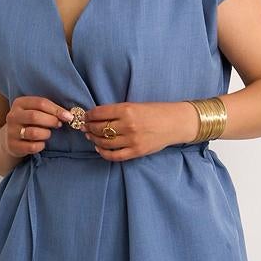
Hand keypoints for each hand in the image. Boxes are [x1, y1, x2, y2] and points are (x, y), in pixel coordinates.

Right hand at [2, 96, 71, 158]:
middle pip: (35, 116)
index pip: (40, 103)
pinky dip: (41, 145)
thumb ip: (49, 110)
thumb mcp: (35, 111)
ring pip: (33, 133)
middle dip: (51, 121)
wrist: (10, 138)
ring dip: (46, 134)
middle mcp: (13, 116)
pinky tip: (41, 143)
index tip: (68, 116)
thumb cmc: (29, 122)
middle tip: (58, 124)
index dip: (56, 109)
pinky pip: (32, 147)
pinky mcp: (12, 145)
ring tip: (48, 134)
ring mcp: (11, 131)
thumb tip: (68, 115)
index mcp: (19, 103)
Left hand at [81, 101, 198, 161]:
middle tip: (85, 127)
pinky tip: (99, 148)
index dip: (89, 115)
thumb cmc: (156, 112)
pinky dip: (103, 152)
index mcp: (127, 110)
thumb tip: (96, 116)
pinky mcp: (136, 152)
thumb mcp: (136, 105)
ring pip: (104, 142)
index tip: (85, 116)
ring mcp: (132, 140)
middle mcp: (128, 125)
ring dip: (94, 139)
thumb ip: (117, 111)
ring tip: (91, 136)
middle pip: (100, 128)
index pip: (99, 113)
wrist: (175, 123)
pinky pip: (114, 155)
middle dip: (89, 127)